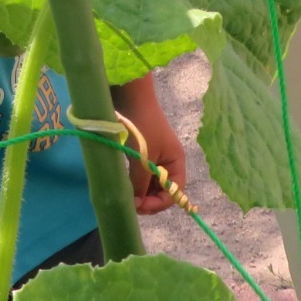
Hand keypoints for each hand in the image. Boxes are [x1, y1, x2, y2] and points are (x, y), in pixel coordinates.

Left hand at [111, 73, 187, 215]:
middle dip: (148, 199)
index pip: (174, 192)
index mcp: (176, 162)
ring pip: (149, 184)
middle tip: (129, 203)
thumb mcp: (143, 156)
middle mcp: (167, 162)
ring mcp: (154, 157)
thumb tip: (136, 203)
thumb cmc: (142, 124)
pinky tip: (124, 183)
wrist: (130, 95)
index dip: (158, 203)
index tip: (139, 205)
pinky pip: (140, 174)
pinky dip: (133, 181)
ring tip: (126, 194)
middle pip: (162, 191)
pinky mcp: (140, 153)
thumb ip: (141, 181)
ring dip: (139, 191)